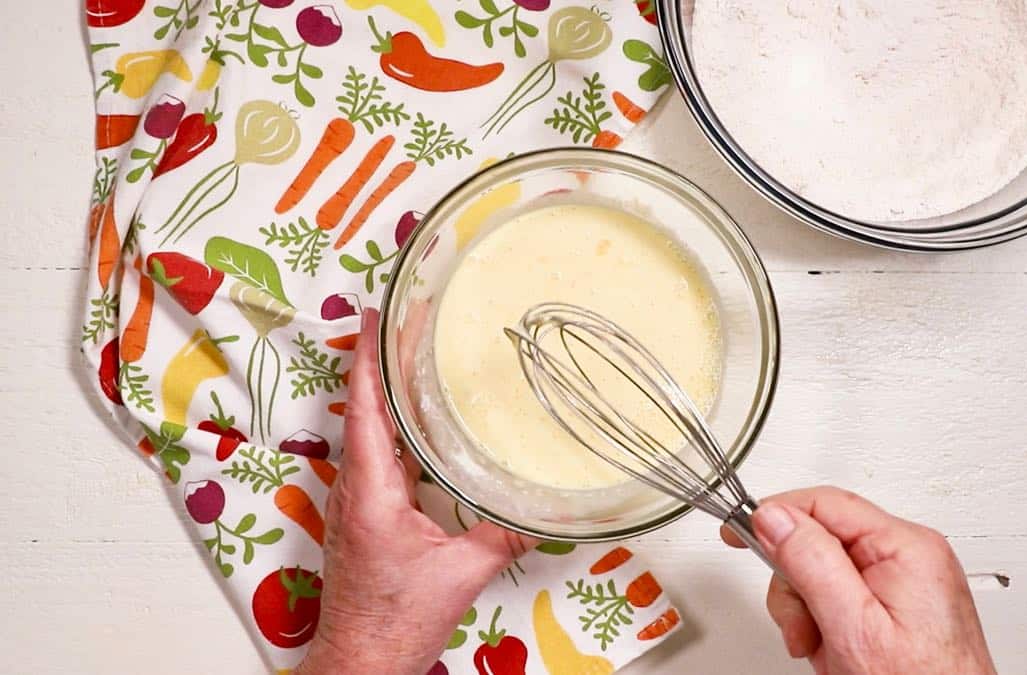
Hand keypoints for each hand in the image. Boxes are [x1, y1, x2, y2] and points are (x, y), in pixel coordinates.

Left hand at [296, 309, 534, 674]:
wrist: (360, 662)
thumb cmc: (394, 622)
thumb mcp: (460, 574)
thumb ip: (504, 534)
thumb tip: (548, 508)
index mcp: (370, 490)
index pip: (366, 406)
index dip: (369, 356)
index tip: (375, 313)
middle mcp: (354, 488)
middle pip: (363, 408)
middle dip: (380, 360)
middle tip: (403, 319)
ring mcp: (355, 502)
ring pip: (368, 431)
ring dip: (383, 391)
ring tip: (409, 356)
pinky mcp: (363, 517)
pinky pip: (377, 456)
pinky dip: (392, 425)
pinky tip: (416, 420)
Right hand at [723, 487, 994, 674]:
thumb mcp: (852, 626)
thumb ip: (811, 564)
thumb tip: (775, 516)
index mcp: (906, 547)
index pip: (824, 504)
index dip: (776, 515)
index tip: (739, 532)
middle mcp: (910, 555)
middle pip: (820, 540)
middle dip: (797, 587)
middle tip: (802, 629)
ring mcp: (906, 580)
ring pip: (825, 571)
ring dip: (809, 612)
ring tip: (824, 650)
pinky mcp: (899, 603)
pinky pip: (843, 595)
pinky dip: (827, 623)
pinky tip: (837, 650)